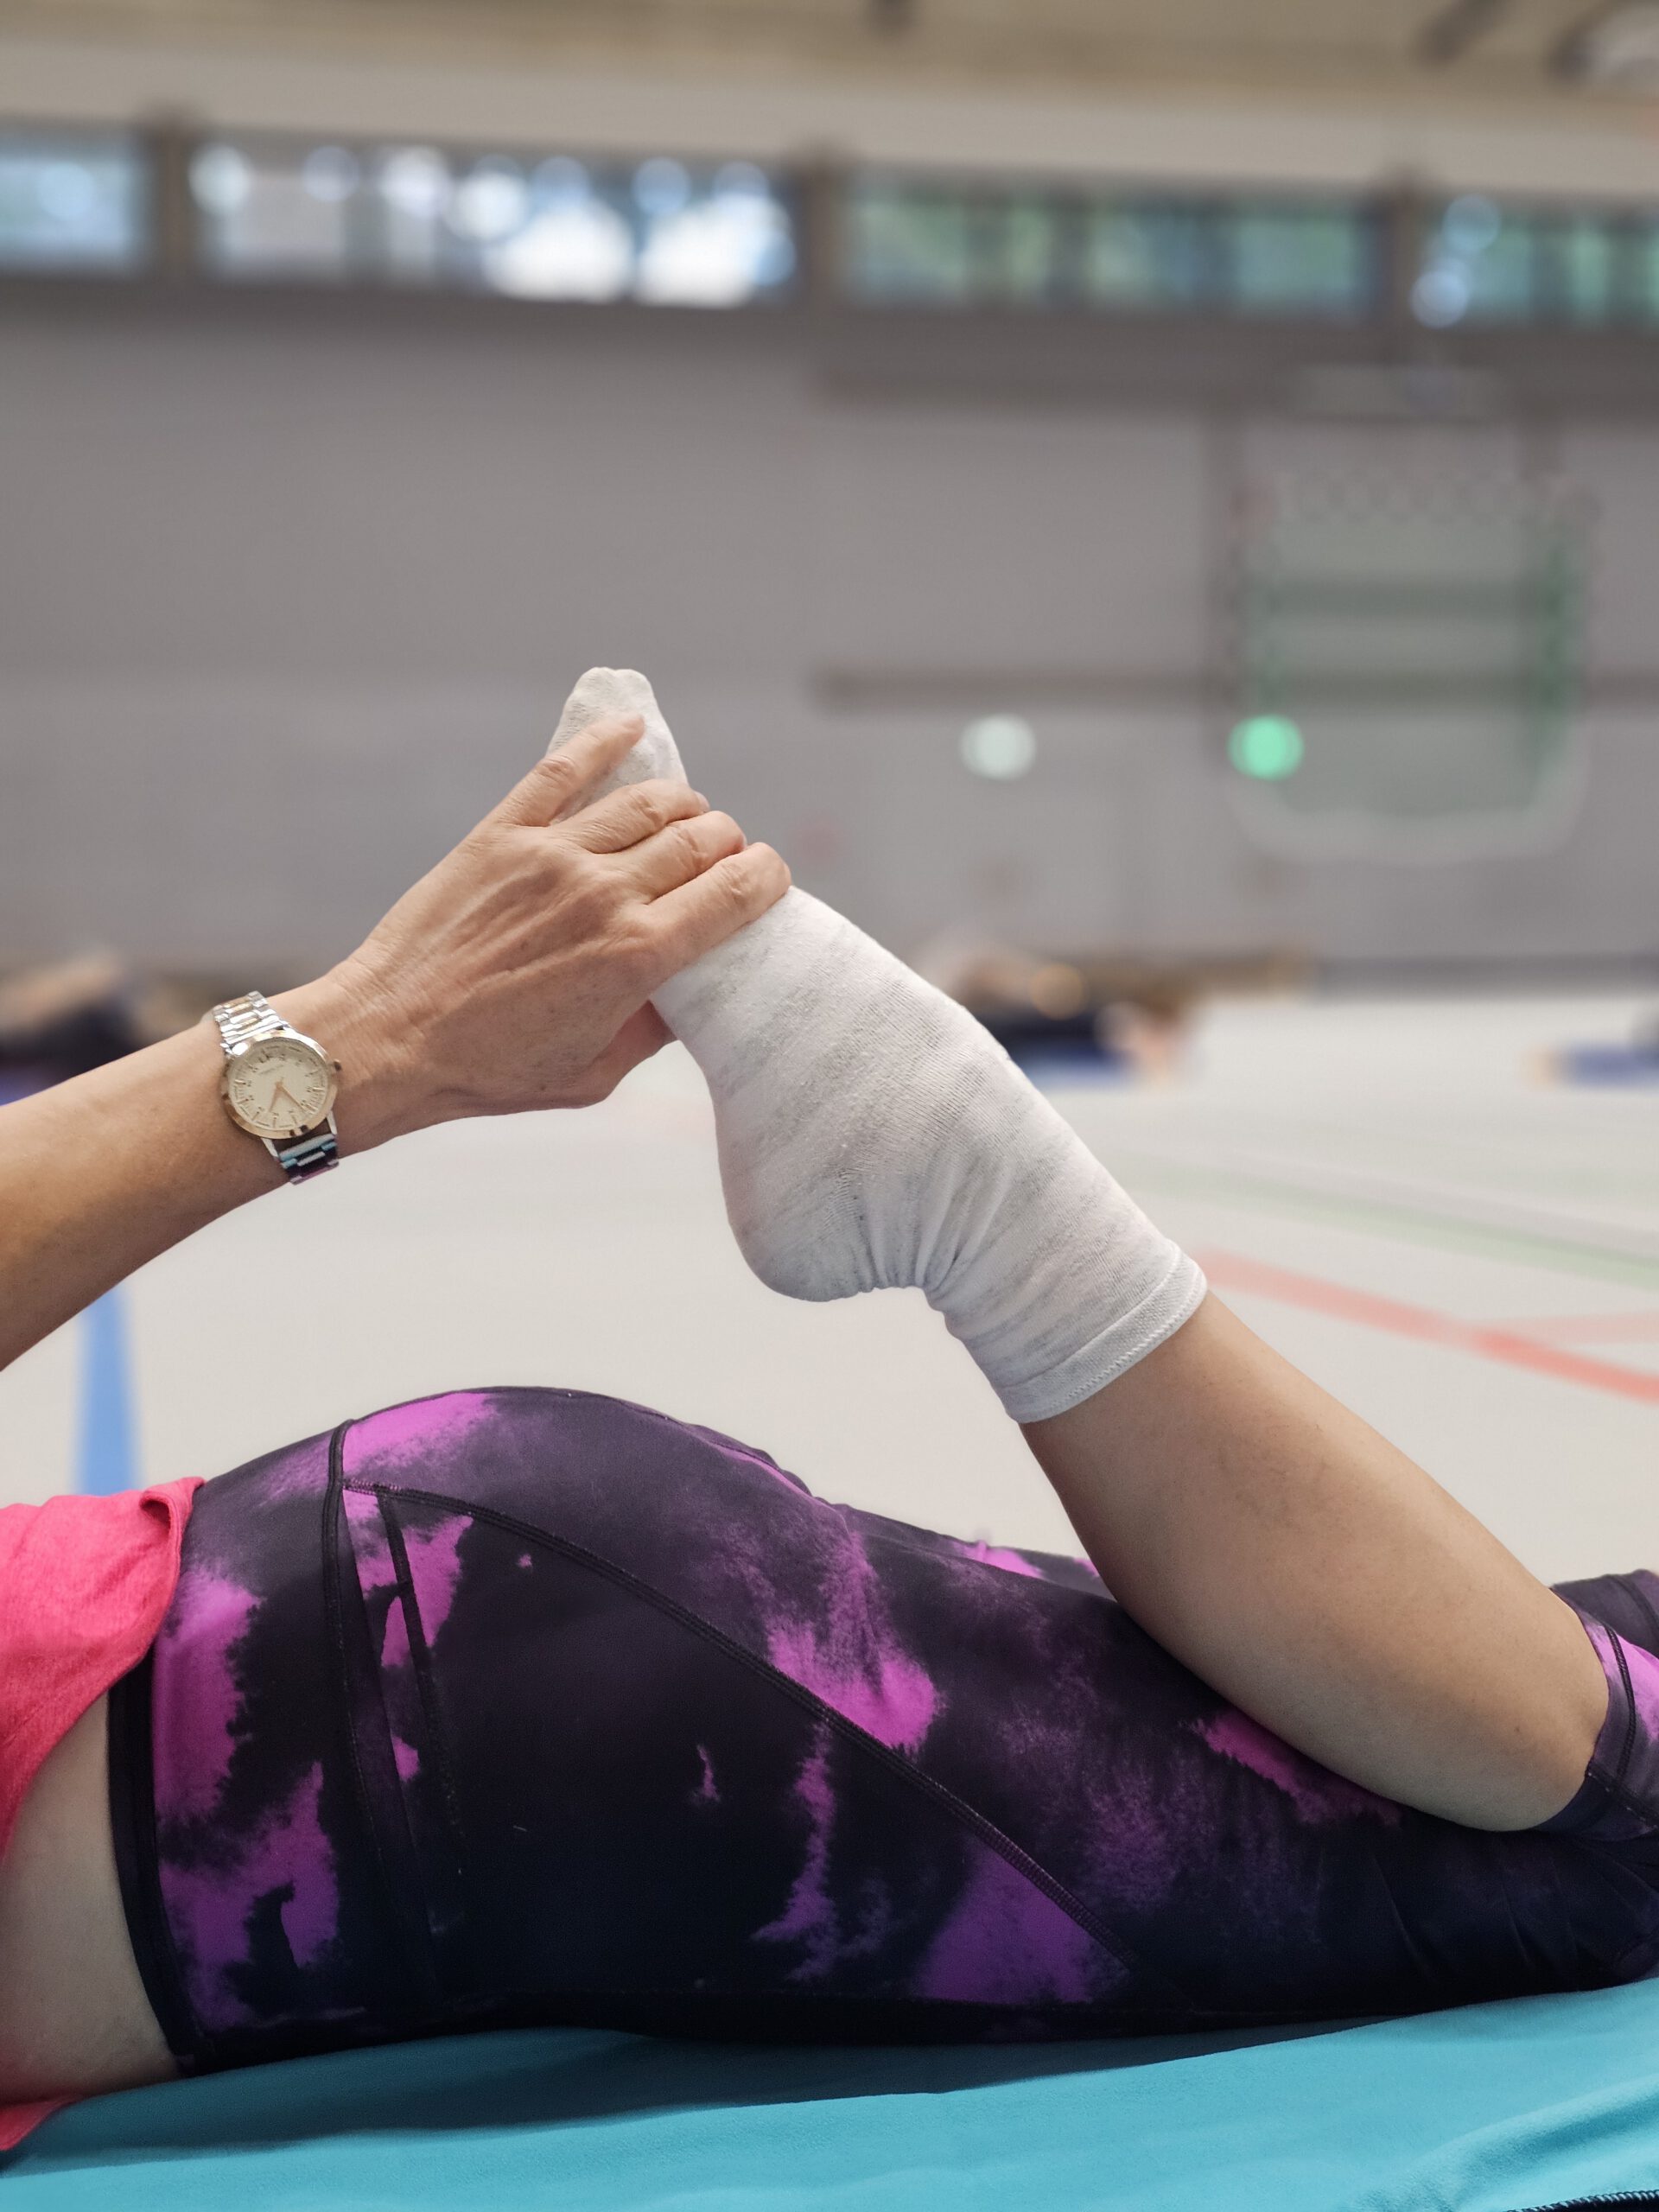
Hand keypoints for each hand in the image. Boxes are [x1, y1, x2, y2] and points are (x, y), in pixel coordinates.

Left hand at [277, 714, 788, 1145]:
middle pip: (702, 837)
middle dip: (728, 844)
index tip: (768, 880)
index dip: (767, 877)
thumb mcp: (596, 1074)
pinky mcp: (501, 835)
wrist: (389, 1038)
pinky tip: (631, 727)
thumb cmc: (491, 1071)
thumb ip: (655, 1027)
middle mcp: (605, 894)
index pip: (738, 890)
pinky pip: (564, 770)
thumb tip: (691, 988)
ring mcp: (552, 856)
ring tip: (686, 818)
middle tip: (722, 860)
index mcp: (640, 956)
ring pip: (648, 799)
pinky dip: (605, 741)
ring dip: (683, 804)